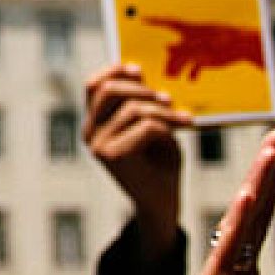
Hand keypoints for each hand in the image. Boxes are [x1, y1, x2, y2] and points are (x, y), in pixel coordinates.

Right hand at [84, 62, 192, 255]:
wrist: (163, 203)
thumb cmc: (160, 163)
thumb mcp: (151, 126)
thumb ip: (142, 105)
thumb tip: (142, 75)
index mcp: (95, 123)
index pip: (93, 86)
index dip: (114, 71)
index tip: (140, 70)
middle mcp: (90, 133)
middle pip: (108, 91)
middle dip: (143, 90)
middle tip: (169, 99)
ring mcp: (98, 145)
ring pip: (133, 109)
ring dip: (165, 112)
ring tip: (184, 120)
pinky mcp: (112, 157)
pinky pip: (146, 127)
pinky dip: (167, 128)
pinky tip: (179, 137)